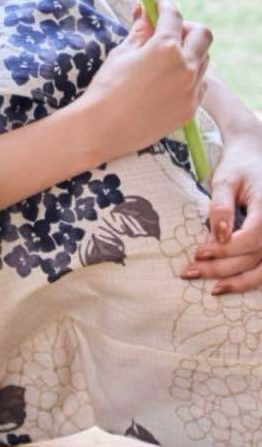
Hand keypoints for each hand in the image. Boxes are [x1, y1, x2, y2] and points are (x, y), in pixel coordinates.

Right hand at [82, 0, 211, 158]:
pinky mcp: (190, 108)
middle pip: (202, 35)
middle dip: (186, 27)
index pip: (172, 16)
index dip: (164, 4)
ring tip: (166, 58)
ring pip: (203, 60)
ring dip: (189, 52)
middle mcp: (185, 66)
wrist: (103, 127)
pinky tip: (167, 81)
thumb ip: (139, 32)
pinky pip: (199, 85)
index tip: (157, 1)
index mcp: (165, 48)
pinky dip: (188, 76)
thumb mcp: (121, 53)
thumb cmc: (106, 87)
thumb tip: (145, 13)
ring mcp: (191, 89)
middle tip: (167, 30)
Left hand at [182, 123, 261, 294]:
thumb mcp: (226, 179)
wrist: (256, 157)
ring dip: (238, 281)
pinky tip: (229, 285)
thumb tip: (219, 236)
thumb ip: (221, 206)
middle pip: (256, 257)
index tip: (198, 252)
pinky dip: (250, 279)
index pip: (251, 239)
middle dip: (223, 268)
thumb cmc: (239, 166)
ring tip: (211, 289)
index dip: (225, 250)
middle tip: (191, 272)